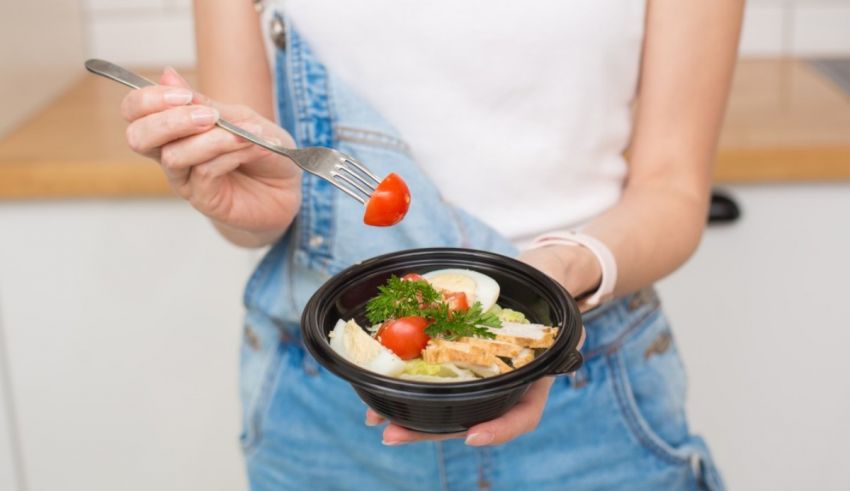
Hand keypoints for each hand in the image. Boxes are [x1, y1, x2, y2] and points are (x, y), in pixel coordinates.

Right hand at [121, 68, 301, 237]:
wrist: (289, 186)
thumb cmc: (263, 149)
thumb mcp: (238, 117)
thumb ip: (204, 102)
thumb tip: (166, 74)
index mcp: (173, 129)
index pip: (135, 111)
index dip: (148, 99)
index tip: (184, 94)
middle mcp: (171, 155)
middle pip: (138, 137)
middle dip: (171, 121)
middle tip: (208, 116)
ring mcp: (185, 180)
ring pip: (174, 155)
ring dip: (213, 139)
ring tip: (246, 134)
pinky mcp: (204, 200)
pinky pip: (205, 172)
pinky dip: (230, 154)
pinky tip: (254, 148)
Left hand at [365, 246, 591, 445]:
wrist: (534, 281)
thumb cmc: (551, 301)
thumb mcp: (565, 319)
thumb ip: (565, 332)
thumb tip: (569, 335)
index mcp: (529, 383)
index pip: (521, 417)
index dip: (498, 430)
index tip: (473, 435)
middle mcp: (498, 386)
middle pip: (466, 420)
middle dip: (427, 430)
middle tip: (392, 433)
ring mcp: (474, 375)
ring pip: (441, 405)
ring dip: (405, 413)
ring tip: (373, 419)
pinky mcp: (451, 356)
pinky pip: (427, 375)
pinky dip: (402, 383)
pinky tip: (376, 387)